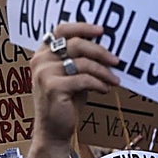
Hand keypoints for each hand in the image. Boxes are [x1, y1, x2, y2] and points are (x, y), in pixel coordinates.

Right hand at [31, 22, 119, 143]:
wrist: (54, 129)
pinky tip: (105, 89)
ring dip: (103, 71)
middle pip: (76, 44)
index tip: (102, 30)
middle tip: (117, 60)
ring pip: (83, 63)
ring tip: (115, 80)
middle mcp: (40, 60)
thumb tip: (106, 48)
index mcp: (43, 53)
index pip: (61, 30)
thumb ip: (80, 60)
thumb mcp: (72, 76)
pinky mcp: (53, 88)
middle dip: (100, 51)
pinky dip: (99, 84)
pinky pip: (84, 80)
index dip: (82, 27)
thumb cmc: (66, 100)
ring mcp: (45, 74)